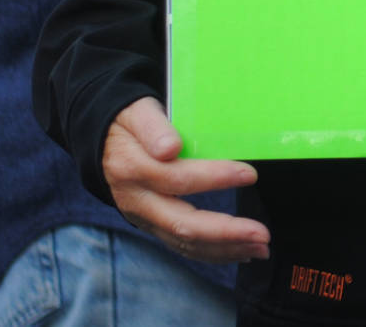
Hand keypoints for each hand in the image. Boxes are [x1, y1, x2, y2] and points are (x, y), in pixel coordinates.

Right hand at [103, 97, 269, 262]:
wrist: (103, 144)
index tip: (250, 174)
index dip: (214, 178)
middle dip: (225, 232)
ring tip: (261, 247)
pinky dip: (213, 253)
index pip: (177, 179)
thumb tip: (170, 147)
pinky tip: (241, 251)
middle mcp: (137, 200)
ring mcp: (144, 218)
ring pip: (184, 242)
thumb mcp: (136, 112)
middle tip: (262, 233)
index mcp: (133, 169)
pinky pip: (182, 246)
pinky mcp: (153, 226)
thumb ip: (153, 127)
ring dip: (225, 248)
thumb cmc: (129, 122)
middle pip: (182, 224)